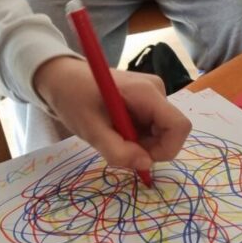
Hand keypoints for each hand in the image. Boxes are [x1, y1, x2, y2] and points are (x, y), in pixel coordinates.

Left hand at [33, 56, 191, 170]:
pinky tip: (117, 128)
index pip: (179, 126)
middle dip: (149, 148)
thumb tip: (145, 165)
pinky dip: (138, 136)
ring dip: (141, 143)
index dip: (166, 149)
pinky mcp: (149, 99)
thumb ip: (117, 151)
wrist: (62, 77)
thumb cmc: (73, 99)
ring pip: (162, 132)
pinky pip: (154, 126)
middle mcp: (157, 90)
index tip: (139, 157)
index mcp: (147, 93)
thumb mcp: (90, 130)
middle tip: (118, 147)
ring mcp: (154, 94)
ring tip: (113, 134)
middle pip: (171, 131)